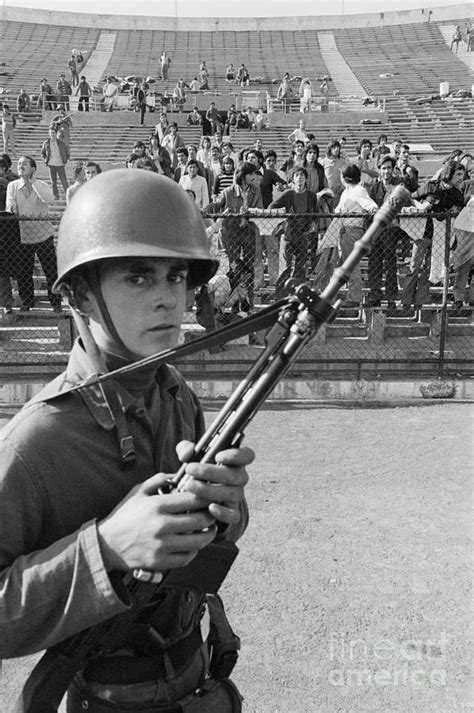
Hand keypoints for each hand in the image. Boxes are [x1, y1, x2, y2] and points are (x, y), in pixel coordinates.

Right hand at [97, 473, 216, 572]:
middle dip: (211, 515)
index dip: (206, 497)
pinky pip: (187, 557)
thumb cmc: (125, 515)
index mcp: (157, 505)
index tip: (210, 496)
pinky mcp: (160, 562)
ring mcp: (161, 545)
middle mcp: (161, 525)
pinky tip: (194, 544)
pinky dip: (195, 551)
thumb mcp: (139, 491)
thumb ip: (160, 479)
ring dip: (208, 534)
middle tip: (213, 512)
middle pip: (200, 520)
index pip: (192, 499)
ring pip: (198, 541)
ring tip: (210, 529)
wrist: (106, 544)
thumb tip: (181, 474)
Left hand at [175, 441, 253, 525]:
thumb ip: (186, 450)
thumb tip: (186, 454)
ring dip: (210, 490)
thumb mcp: (190, 458)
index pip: (247, 455)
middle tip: (190, 469)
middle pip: (236, 475)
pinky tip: (210, 508)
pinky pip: (233, 515)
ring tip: (189, 486)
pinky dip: (223, 512)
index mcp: (234, 462)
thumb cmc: (196, 472)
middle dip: (211, 472)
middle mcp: (239, 478)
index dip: (236, 455)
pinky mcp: (232, 513)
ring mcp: (236, 496)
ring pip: (232, 493)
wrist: (195, 498)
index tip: (218, 456)